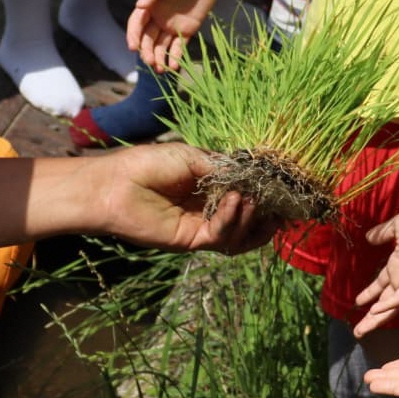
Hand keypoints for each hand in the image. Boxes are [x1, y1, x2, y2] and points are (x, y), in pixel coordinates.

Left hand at [95, 143, 272, 253]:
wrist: (116, 184)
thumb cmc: (148, 164)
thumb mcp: (192, 157)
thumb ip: (222, 168)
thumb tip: (253, 175)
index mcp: (210, 188)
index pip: (247, 195)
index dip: (265, 194)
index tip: (282, 187)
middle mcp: (209, 209)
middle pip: (249, 220)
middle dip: (266, 213)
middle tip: (278, 203)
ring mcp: (201, 227)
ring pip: (239, 235)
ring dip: (251, 218)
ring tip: (251, 199)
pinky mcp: (191, 241)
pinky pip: (221, 237)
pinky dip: (232, 220)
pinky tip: (234, 201)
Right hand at [127, 0, 221, 72]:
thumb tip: (139, 6)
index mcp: (148, 7)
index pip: (137, 25)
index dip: (133, 36)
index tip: (133, 47)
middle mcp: (157, 19)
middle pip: (147, 39)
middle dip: (147, 52)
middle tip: (150, 62)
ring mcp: (171, 26)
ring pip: (161, 46)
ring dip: (159, 58)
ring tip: (161, 69)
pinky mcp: (187, 31)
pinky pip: (178, 46)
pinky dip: (175, 57)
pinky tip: (173, 66)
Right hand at [352, 206, 398, 336]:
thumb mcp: (395, 227)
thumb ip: (381, 234)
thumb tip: (368, 237)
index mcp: (397, 266)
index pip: (380, 285)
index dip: (369, 295)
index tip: (357, 303)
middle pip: (383, 302)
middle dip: (369, 317)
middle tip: (357, 330)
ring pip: (390, 306)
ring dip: (376, 319)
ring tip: (361, 331)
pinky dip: (387, 305)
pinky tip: (374, 311)